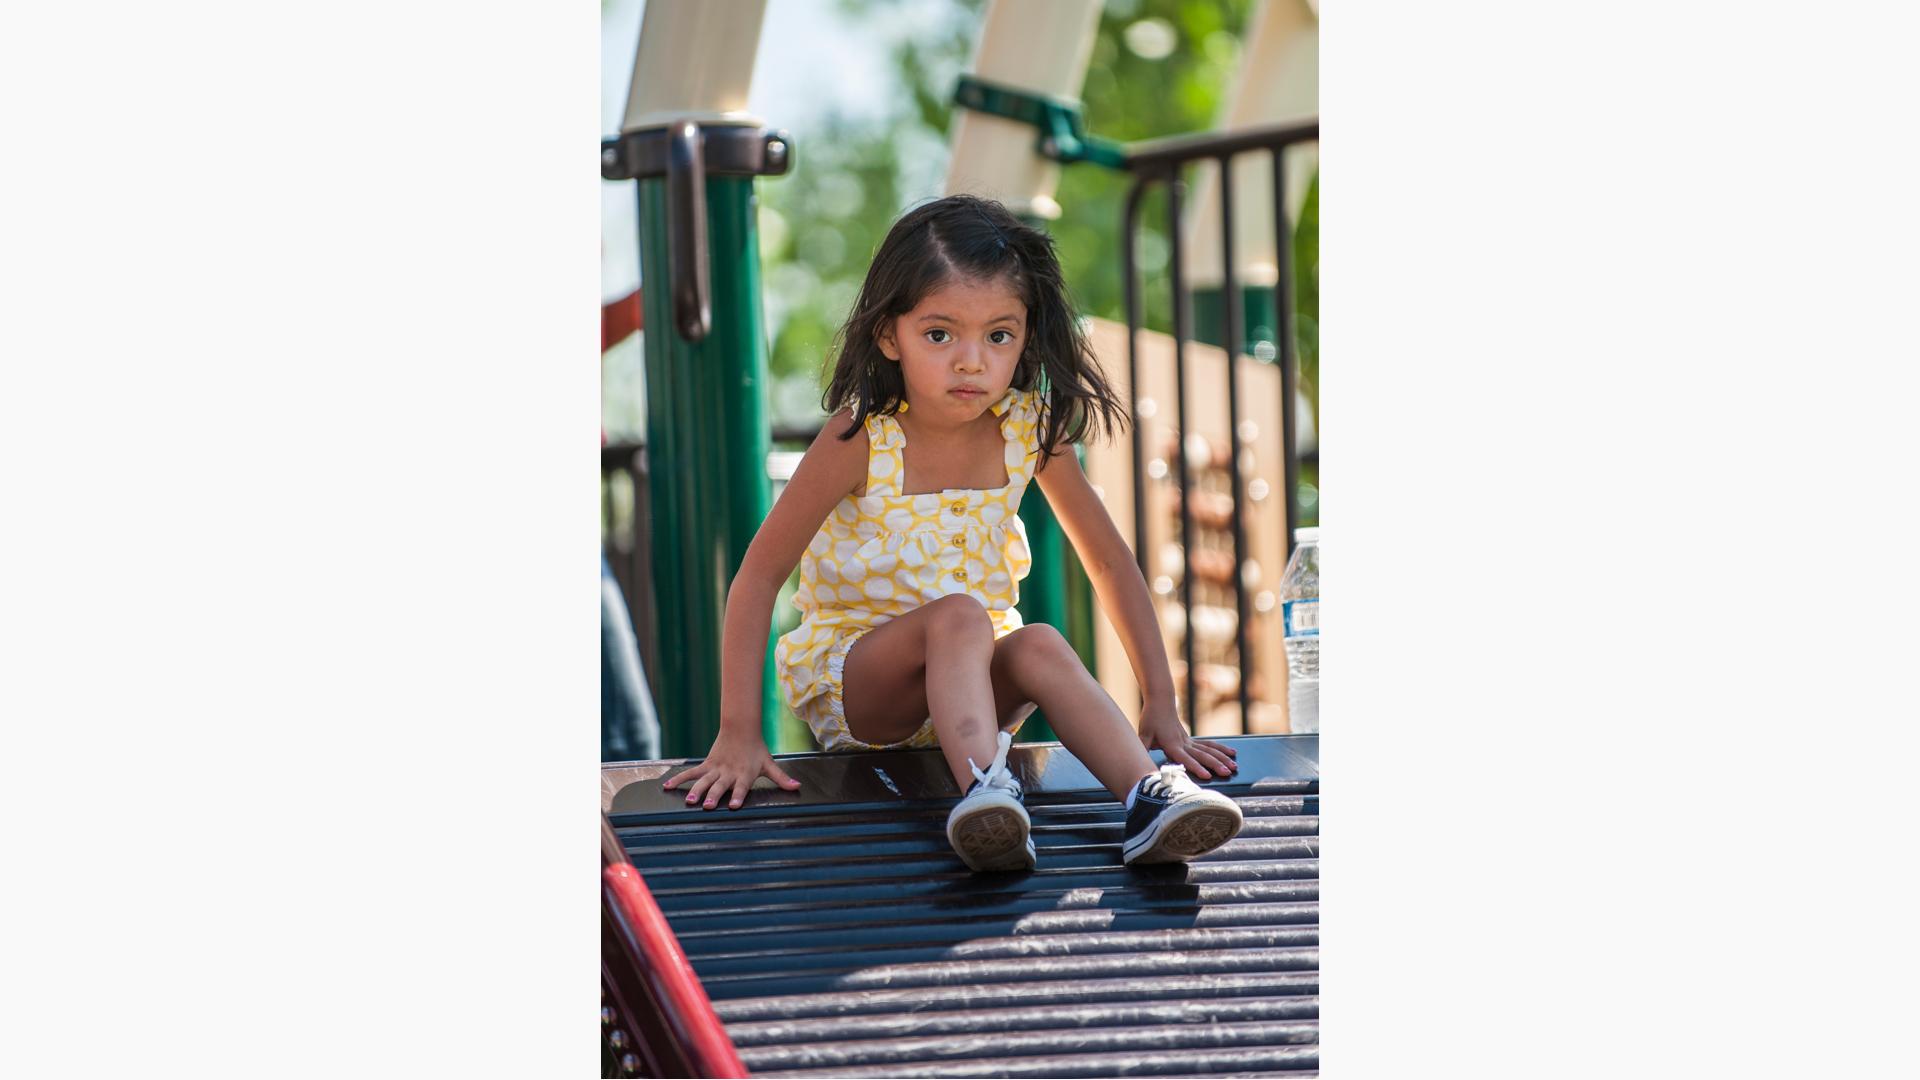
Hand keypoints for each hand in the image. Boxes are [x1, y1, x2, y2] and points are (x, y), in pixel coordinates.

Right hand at [659, 727, 800, 809]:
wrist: (741, 728)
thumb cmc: (756, 749)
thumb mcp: (769, 764)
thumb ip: (781, 778)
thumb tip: (798, 787)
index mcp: (744, 775)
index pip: (742, 788)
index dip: (739, 796)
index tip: (734, 806)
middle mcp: (729, 774)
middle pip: (720, 787)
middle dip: (714, 796)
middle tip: (708, 806)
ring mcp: (716, 769)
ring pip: (704, 781)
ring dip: (696, 791)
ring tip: (690, 801)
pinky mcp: (706, 764)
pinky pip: (691, 772)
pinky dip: (679, 779)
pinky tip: (667, 787)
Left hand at [1138, 699, 1238, 780]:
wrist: (1161, 701)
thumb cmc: (1150, 718)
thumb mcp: (1143, 734)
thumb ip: (1141, 748)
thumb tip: (1134, 761)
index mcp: (1171, 744)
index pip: (1185, 758)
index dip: (1196, 767)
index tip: (1207, 775)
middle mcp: (1183, 743)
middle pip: (1202, 755)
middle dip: (1216, 765)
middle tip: (1228, 773)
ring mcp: (1188, 740)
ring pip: (1209, 750)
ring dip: (1222, 758)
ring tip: (1234, 766)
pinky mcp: (1191, 739)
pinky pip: (1209, 745)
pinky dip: (1221, 749)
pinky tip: (1232, 753)